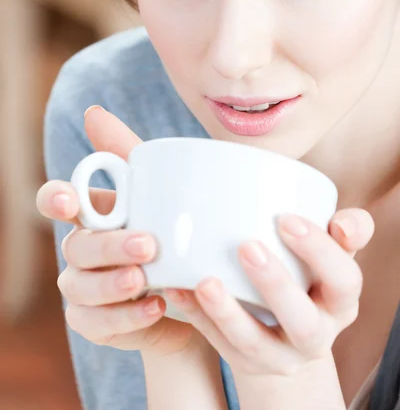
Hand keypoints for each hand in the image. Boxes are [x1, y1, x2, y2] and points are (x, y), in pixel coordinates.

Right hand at [36, 106, 199, 358]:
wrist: (198, 289)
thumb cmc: (174, 232)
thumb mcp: (161, 190)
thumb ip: (127, 154)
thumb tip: (92, 112)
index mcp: (94, 213)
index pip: (57, 200)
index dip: (55, 198)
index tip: (69, 201)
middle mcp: (83, 249)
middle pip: (76, 247)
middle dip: (107, 246)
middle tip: (147, 244)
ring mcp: (87, 288)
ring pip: (79, 287)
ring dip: (111, 284)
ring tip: (146, 280)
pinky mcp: (99, 323)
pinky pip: (97, 324)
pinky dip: (126, 317)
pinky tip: (156, 307)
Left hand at [165, 207, 374, 379]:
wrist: (292, 326)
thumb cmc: (308, 271)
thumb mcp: (330, 253)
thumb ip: (342, 231)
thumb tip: (343, 222)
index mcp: (341, 301)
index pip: (343, 280)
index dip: (319, 251)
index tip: (286, 218)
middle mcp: (317, 335)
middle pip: (303, 321)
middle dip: (275, 285)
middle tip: (247, 247)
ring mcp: (281, 355)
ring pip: (255, 343)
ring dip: (227, 313)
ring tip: (204, 281)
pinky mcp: (248, 363)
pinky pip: (219, 344)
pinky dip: (198, 317)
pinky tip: (178, 289)